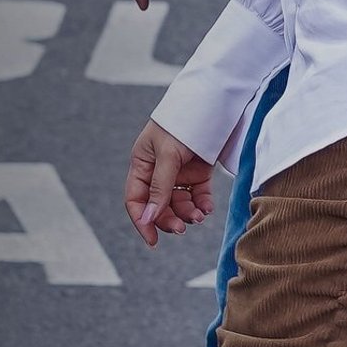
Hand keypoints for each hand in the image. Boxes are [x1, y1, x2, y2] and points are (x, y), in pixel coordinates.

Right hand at [125, 119, 213, 246]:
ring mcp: (179, 173)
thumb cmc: (181, 124)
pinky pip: (197, 197)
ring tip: (199, 216)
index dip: (142, 220)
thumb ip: (159, 188)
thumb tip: (147, 218)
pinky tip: (207, 208)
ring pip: (179, 204)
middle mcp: (158, 171)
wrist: (211, 105)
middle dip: (168, 219)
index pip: (136, 199)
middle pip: (158, 206)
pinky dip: (202, 206)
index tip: (152, 241)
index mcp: (142, 164)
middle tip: (181, 228)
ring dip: (187, 214)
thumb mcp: (167, 155)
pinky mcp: (199, 174)